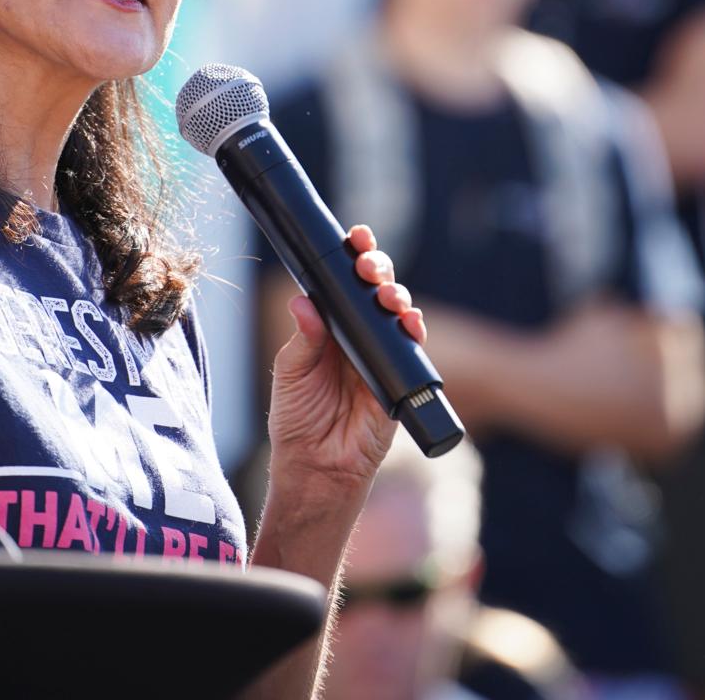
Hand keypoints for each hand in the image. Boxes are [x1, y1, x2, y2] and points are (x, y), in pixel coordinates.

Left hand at [267, 225, 425, 492]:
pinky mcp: (400, 378)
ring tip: (386, 293)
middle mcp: (357, 335)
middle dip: (378, 269)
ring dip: (397, 295)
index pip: (344, 283)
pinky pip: (412, 348)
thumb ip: (303, 338)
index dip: (353, 257)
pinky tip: (409, 321)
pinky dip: (413, 331)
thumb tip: (304, 301)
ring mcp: (381, 354)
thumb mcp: (291, 372)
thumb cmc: (298, 419)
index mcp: (329, 326)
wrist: (316, 468)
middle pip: (375, 290)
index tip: (356, 236)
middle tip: (370, 266)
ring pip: (397, 312)